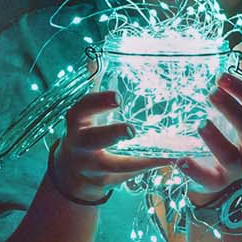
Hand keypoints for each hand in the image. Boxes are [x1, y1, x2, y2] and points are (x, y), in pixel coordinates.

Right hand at [47, 90, 174, 204]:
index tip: (118, 97)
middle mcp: (81, 145)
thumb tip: (93, 60)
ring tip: (166, 152)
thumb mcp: (84, 114)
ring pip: (115, 165)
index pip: (82, 110)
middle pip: (93, 139)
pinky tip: (170, 159)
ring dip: (140, 159)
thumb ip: (94, 91)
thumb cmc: (84, 134)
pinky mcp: (106, 181)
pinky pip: (129, 174)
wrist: (71, 174)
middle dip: (112, 134)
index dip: (98, 103)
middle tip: (131, 129)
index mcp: (77, 123)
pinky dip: (149, 166)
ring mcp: (92, 166)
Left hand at [178, 72, 241, 204]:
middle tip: (210, 92)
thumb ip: (238, 81)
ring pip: (231, 156)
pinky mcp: (218, 182)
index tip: (221, 75)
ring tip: (200, 123)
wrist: (215, 172)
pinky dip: (194, 170)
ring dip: (216, 139)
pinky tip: (180, 160)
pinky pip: (208, 179)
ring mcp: (237, 168)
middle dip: (232, 109)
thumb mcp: (232, 108)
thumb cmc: (226, 133)